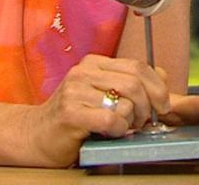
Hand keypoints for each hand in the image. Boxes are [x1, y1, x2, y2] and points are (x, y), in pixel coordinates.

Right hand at [26, 53, 169, 166]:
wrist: (34, 136)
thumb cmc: (74, 117)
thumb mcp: (103, 93)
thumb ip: (129, 84)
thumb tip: (163, 79)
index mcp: (95, 62)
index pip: (138, 65)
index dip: (157, 85)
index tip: (164, 104)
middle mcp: (84, 71)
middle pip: (135, 82)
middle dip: (149, 105)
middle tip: (146, 121)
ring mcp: (75, 90)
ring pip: (125, 101)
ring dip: (133, 120)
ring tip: (125, 127)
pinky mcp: (70, 112)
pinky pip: (111, 119)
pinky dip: (119, 129)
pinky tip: (111, 133)